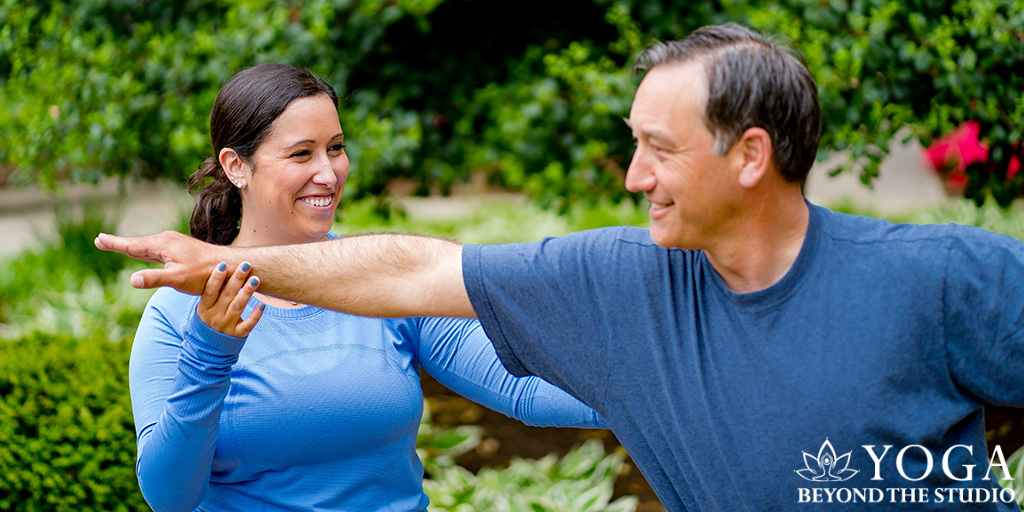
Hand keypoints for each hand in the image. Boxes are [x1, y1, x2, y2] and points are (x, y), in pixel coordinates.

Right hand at [94, 231, 228, 294]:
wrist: (229, 267)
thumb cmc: (205, 274)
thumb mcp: (178, 279)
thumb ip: (154, 279)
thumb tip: (131, 280)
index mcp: (163, 244)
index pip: (132, 245)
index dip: (114, 244)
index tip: (99, 239)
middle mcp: (167, 240)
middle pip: (137, 243)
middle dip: (118, 243)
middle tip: (100, 241)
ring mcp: (174, 244)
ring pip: (147, 246)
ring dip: (130, 246)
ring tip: (115, 245)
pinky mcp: (180, 250)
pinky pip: (156, 250)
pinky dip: (144, 251)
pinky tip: (141, 253)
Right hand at [198, 261, 264, 336]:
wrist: (209, 345)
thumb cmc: (209, 318)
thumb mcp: (205, 307)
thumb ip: (213, 291)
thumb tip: (222, 265)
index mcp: (204, 308)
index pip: (209, 291)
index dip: (216, 278)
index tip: (224, 264)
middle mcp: (214, 317)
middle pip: (226, 296)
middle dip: (236, 279)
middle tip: (246, 265)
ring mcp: (226, 326)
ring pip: (238, 307)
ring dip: (247, 292)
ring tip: (255, 279)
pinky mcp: (237, 334)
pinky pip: (248, 324)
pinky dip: (255, 315)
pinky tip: (262, 305)